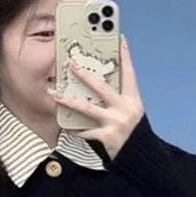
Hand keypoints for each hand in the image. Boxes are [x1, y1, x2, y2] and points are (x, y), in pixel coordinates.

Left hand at [47, 36, 144, 159]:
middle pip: (102, 87)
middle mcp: (125, 109)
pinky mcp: (106, 138)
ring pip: (87, 109)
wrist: (140, 157)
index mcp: (133, 100)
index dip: (125, 56)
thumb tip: (99, 86)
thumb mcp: (131, 113)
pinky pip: (84, 132)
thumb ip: (119, 100)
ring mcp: (115, 123)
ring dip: (69, 101)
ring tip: (55, 95)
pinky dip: (74, 129)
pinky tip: (63, 126)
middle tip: (72, 64)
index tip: (119, 39)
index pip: (129, 74)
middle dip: (85, 75)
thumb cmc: (132, 133)